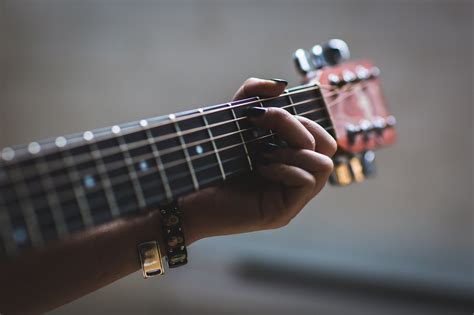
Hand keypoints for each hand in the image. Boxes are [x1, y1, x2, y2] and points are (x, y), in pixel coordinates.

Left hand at [181, 78, 336, 243]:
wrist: (184, 194)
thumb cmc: (208, 159)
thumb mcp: (232, 120)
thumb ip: (252, 95)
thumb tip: (281, 84)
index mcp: (289, 158)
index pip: (320, 135)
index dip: (300, 118)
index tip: (260, 115)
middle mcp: (294, 178)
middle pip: (328, 146)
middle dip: (297, 127)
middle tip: (263, 128)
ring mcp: (291, 198)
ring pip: (324, 164)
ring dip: (292, 150)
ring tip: (261, 152)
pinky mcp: (282, 213)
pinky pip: (306, 181)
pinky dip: (285, 168)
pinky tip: (259, 166)